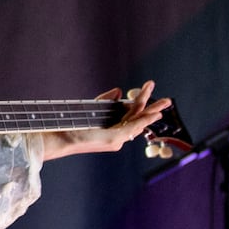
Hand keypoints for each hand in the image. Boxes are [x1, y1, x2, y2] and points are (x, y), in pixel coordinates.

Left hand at [41, 81, 171, 160]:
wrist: (61, 137)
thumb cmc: (74, 124)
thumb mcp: (93, 108)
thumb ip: (107, 100)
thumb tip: (119, 90)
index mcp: (113, 129)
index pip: (132, 116)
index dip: (142, 105)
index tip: (150, 92)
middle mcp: (117, 136)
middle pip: (140, 120)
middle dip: (154, 109)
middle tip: (168, 100)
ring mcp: (117, 139)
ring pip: (139, 122)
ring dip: (152, 111)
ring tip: (164, 102)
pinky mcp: (114, 139)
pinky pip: (133, 127)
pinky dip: (144, 120)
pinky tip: (153, 113)